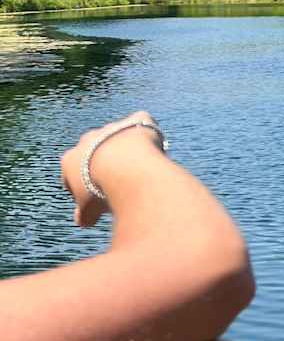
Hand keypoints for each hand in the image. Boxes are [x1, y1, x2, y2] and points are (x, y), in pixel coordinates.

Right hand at [60, 111, 164, 228]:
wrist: (127, 168)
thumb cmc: (102, 191)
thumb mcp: (89, 209)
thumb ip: (84, 214)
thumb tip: (83, 222)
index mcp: (70, 159)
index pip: (72, 173)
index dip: (85, 187)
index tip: (97, 199)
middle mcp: (88, 139)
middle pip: (95, 152)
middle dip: (104, 164)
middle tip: (121, 184)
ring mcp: (112, 127)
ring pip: (119, 138)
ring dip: (127, 149)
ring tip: (141, 169)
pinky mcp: (137, 119)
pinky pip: (142, 122)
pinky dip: (148, 131)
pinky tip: (156, 146)